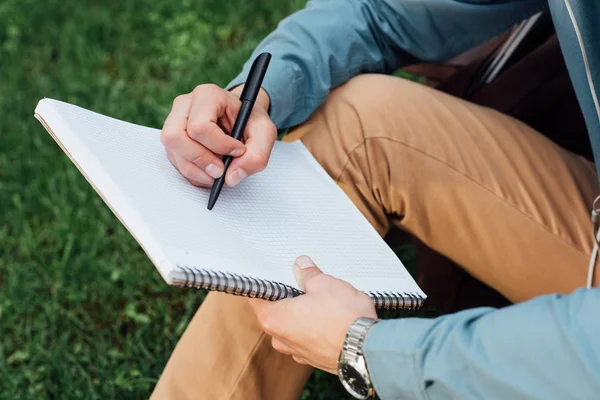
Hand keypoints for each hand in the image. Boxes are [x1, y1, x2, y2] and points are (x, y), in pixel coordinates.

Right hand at [160, 84, 275, 186]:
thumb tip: (231, 177)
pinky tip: (210, 172)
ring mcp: (174, 122)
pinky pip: (175, 162)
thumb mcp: (264, 133)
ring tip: (218, 173)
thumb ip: (256, 155)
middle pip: (176, 137)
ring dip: (196, 170)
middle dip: (201, 160)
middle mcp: (185, 105)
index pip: (200, 126)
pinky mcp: (173, 141)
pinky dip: (193, 173)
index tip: (238, 151)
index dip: (219, 145)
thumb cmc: (251, 122)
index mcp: (207, 95)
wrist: (242, 120)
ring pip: (173, 151)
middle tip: (221, 171)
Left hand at [248, 256, 376, 373]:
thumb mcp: (323, 284)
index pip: (257, 295)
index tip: (273, 271)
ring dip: (303, 312)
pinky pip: (308, 336)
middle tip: (303, 280)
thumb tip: (301, 265)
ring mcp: (297, 351)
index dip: (264, 281)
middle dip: (288, 295)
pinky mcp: (314, 358)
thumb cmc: (342, 317)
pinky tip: (329, 316)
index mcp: (273, 318)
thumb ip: (308, 274)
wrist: (367, 350)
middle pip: (276, 310)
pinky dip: (315, 326)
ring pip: (293, 324)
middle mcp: (279, 339)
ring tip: (321, 298)